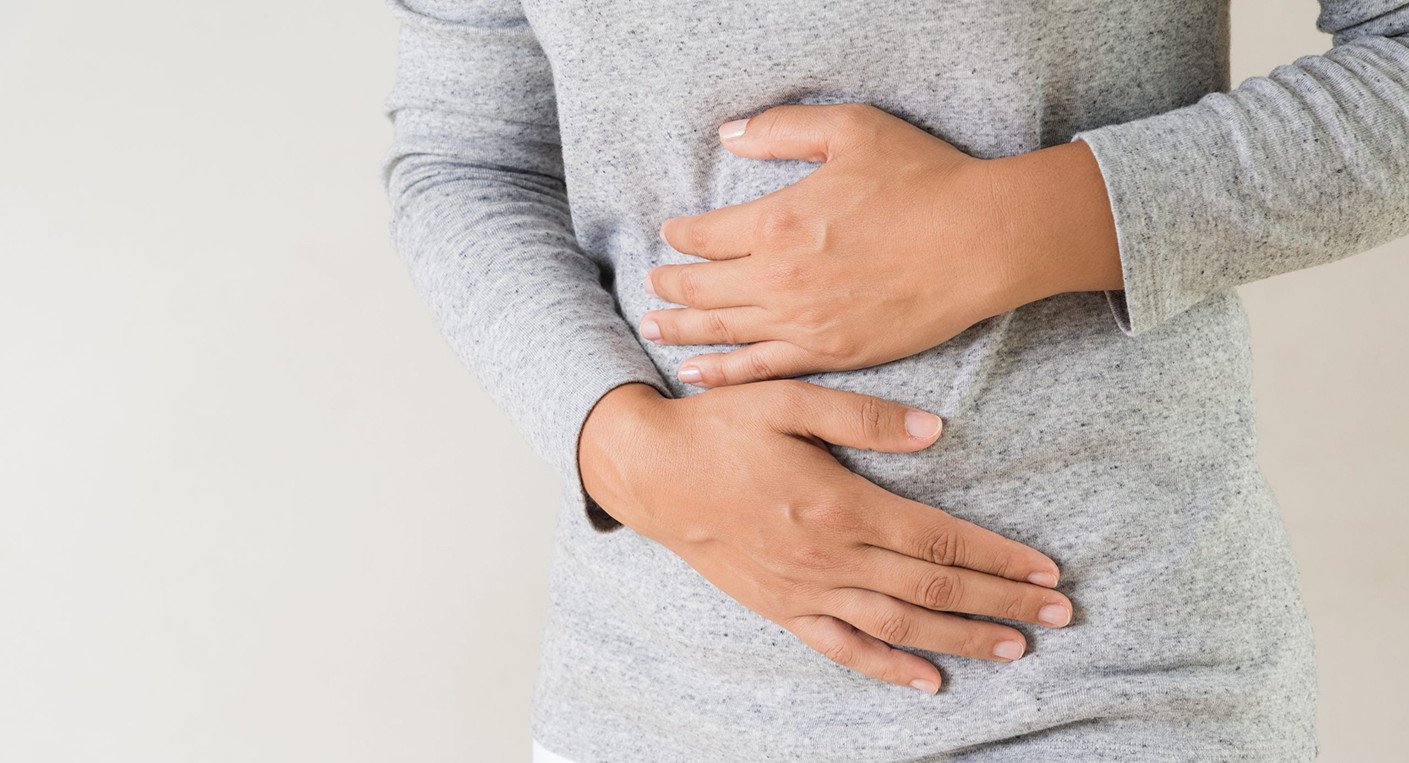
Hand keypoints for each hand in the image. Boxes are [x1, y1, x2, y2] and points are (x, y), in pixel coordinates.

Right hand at [578, 381, 1072, 692]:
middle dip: (1002, 601)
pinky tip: (929, 682)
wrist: (648, 472)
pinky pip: (843, 648)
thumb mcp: (786, 399)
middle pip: (933, 589)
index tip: (1046, 569)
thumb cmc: (717, 429)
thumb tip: (936, 431)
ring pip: (900, 625)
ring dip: (963, 639)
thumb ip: (863, 415)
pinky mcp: (781, 609)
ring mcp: (804, 590)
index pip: (939, 541)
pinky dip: (888, 668)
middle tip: (1060, 613)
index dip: (998, 557)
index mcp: (840, 504)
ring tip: (1017, 646)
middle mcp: (829, 558)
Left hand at [643, 102, 1120, 386]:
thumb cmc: (923, 179)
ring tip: (653, 327)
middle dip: (670, 282)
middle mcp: (778, 277)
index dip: (681, 235)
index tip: (671, 234)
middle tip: (650, 282)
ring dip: (681, 329)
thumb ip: (782, 129)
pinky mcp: (831, 352)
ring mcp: (802, 321)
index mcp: (777, 220)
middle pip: (703, 285)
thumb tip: (729, 134)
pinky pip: (761, 368)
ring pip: (722, 330)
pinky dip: (722, 373)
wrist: (981, 241)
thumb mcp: (851, 129)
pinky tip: (697, 373)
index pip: (705, 234)